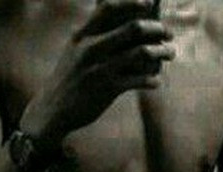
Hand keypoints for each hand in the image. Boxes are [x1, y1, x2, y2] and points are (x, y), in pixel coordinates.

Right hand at [21, 0, 174, 147]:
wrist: (53, 111)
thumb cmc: (68, 80)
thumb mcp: (74, 52)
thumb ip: (93, 38)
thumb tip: (120, 25)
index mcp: (82, 35)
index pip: (109, 8)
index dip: (133, 2)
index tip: (150, 3)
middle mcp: (91, 48)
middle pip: (133, 28)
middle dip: (156, 28)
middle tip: (168, 33)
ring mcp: (100, 68)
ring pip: (141, 53)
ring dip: (161, 52)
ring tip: (170, 53)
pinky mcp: (107, 89)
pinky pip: (138, 80)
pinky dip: (152, 79)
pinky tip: (157, 82)